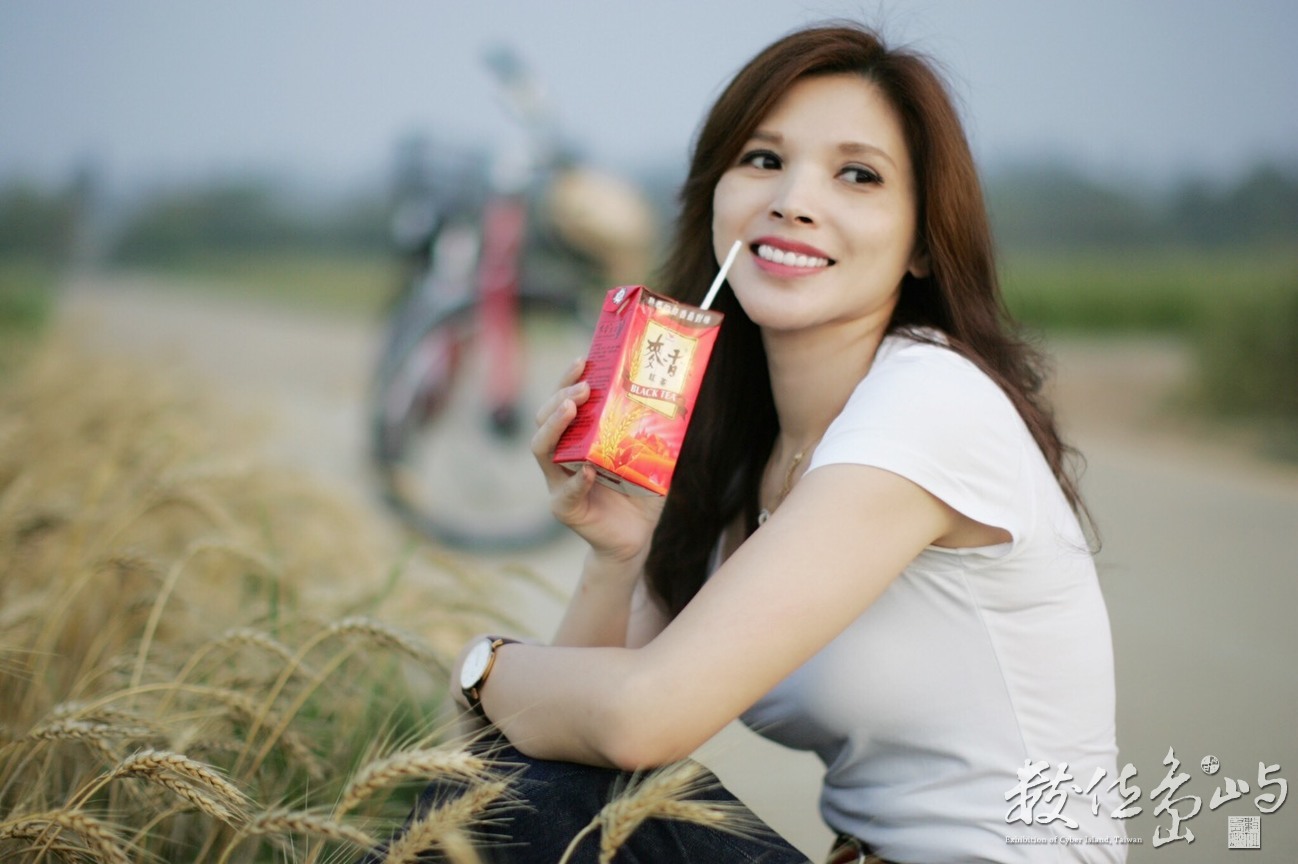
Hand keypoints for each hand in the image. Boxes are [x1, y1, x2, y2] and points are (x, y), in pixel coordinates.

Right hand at [531, 358, 664, 562]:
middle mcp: (562, 455)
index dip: (568, 379)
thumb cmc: (639, 490)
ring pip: (542, 450)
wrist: (636, 535)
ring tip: (573, 409)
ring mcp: (559, 482)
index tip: (583, 359)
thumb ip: (653, 429)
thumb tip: (678, 393)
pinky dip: (575, 482)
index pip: (563, 401)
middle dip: (561, 397)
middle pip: (545, 419)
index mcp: (578, 437)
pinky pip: (565, 494)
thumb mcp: (649, 454)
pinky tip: (588, 471)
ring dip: (555, 427)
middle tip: (584, 387)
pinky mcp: (566, 509)